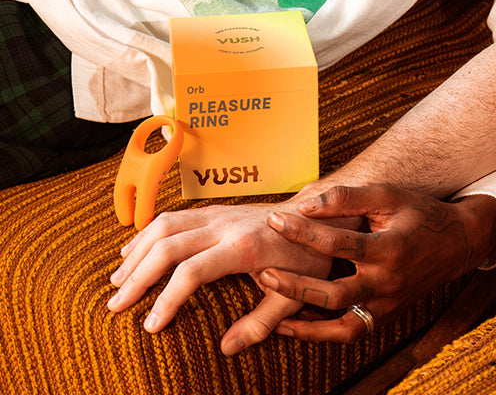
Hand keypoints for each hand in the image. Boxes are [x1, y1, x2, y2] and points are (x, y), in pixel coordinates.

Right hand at [106, 201, 337, 355]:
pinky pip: (172, 217)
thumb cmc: (308, 256)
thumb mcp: (294, 296)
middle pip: (167, 246)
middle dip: (137, 277)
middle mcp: (224, 226)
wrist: (316, 216)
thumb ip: (261, 323)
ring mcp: (217, 214)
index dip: (166, 300)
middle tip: (116, 304)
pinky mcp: (215, 210)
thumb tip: (227, 348)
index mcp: (244, 248)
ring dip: (136, 252)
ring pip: (164, 225)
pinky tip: (134, 251)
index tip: (150, 325)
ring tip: (116, 280)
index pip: (191, 273)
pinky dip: (147, 234)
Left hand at [259, 185, 495, 342]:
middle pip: (335, 295)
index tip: (274, 221)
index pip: (338, 244)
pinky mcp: (387, 315)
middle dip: (296, 286)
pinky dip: (324, 333)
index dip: (303, 232)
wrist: (457, 243)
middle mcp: (389, 282)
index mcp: (390, 248)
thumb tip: (306, 205)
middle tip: (264, 274)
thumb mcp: (388, 196)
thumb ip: (347, 198)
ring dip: (307, 325)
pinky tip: (298, 323)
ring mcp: (389, 304)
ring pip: (343, 326)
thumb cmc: (419, 213)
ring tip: (276, 318)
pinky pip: (353, 332)